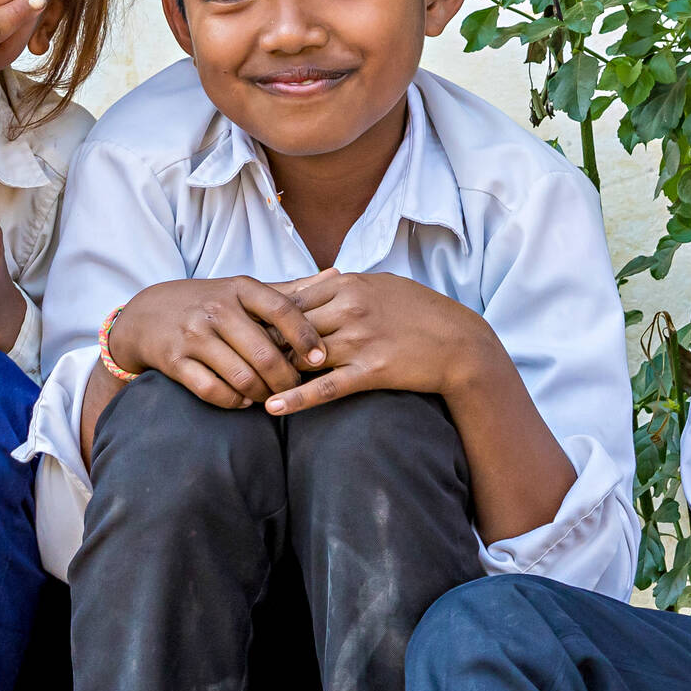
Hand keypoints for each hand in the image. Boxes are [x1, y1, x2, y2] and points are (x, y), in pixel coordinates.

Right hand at [110, 276, 327, 408]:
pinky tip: (244, 400)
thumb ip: (290, 288)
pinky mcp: (174, 361)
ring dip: (263, 393)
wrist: (145, 315)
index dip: (307, 337)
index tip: (322, 358)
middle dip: (287, 378)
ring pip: (241, 376)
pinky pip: (212, 391)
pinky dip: (234, 401)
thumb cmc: (208, 303)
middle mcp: (216, 310)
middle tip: (297, 387)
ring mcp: (193, 336)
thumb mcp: (244, 289)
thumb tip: (336, 274)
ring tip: (272, 395)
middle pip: (265, 353)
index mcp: (239, 288)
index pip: (283, 310)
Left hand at [260, 270, 501, 416]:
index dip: (261, 315)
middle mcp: (350, 308)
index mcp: (348, 283)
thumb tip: (305, 283)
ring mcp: (360, 339)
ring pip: (301, 356)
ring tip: (243, 385)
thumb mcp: (379, 285)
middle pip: (288, 326)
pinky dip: (296, 398)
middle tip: (230, 357)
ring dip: (273, 371)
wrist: (461, 343)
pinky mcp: (371, 370)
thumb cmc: (420, 311)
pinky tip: (271, 407)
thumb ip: (340, 284)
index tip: (238, 327)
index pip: (289, 297)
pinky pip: (326, 387)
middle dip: (259, 343)